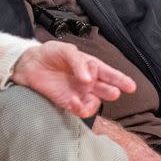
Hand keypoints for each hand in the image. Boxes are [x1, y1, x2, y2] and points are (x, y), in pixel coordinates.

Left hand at [10, 41, 136, 117]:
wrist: (30, 64)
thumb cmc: (49, 53)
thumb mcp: (66, 50)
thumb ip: (78, 63)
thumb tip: (89, 79)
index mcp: (91, 66)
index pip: (109, 73)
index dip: (121, 80)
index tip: (131, 87)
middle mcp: (88, 81)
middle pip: (106, 89)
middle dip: (111, 91)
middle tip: (112, 92)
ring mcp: (79, 93)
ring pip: (95, 102)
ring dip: (95, 102)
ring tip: (87, 95)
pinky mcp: (68, 103)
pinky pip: (81, 110)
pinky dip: (82, 109)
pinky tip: (75, 102)